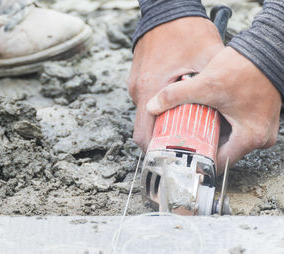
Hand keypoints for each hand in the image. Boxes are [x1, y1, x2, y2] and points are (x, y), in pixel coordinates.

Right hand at [127, 17, 223, 151]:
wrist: (165, 11)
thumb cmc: (183, 30)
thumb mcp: (207, 57)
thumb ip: (214, 85)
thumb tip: (228, 110)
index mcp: (151, 89)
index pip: (143, 135)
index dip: (154, 151)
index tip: (169, 157)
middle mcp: (138, 90)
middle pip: (143, 129)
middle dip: (159, 140)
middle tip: (180, 142)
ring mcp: (135, 84)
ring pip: (144, 115)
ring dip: (160, 123)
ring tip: (180, 121)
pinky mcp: (137, 78)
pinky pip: (145, 101)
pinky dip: (157, 108)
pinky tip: (174, 102)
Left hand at [147, 47, 281, 173]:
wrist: (267, 49)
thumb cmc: (246, 68)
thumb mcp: (206, 84)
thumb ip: (176, 95)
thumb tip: (153, 106)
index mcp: (250, 137)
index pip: (218, 161)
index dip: (197, 157)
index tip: (182, 154)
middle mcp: (259, 137)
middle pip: (222, 150)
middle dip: (201, 144)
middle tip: (182, 139)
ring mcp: (260, 127)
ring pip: (228, 138)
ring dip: (210, 133)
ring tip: (191, 127)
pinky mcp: (258, 117)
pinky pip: (235, 128)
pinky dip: (220, 123)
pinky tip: (206, 115)